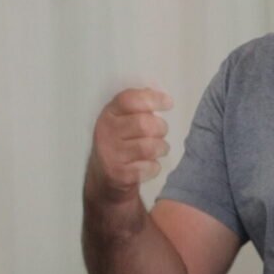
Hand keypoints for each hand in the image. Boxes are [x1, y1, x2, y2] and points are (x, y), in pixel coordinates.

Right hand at [88, 87, 172, 202]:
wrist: (105, 177)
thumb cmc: (122, 141)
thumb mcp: (123, 119)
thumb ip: (139, 106)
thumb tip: (159, 96)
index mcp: (109, 113)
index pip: (129, 100)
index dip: (152, 99)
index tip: (168, 103)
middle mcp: (106, 132)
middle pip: (144, 124)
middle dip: (160, 128)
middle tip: (161, 132)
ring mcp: (110, 154)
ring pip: (149, 147)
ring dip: (161, 148)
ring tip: (158, 148)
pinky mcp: (119, 174)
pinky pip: (150, 167)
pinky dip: (155, 166)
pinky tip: (148, 164)